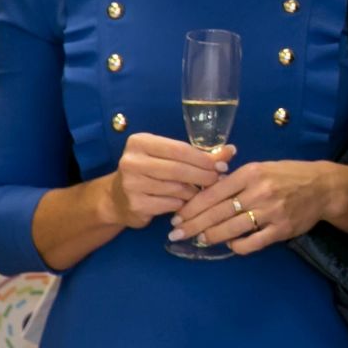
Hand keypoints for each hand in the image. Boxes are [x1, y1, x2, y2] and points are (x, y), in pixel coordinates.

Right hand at [106, 135, 231, 229]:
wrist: (117, 198)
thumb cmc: (150, 172)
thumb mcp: (169, 158)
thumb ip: (198, 154)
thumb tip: (231, 151)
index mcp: (140, 142)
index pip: (180, 149)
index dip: (204, 158)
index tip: (222, 165)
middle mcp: (132, 161)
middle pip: (179, 169)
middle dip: (203, 175)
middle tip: (218, 180)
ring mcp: (131, 184)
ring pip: (176, 188)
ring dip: (194, 192)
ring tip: (203, 192)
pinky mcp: (135, 204)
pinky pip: (170, 204)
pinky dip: (182, 204)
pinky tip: (186, 203)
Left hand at [172, 160, 339, 254]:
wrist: (323, 187)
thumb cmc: (287, 175)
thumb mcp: (260, 168)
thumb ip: (235, 181)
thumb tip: (204, 194)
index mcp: (251, 173)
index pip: (213, 192)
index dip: (192, 207)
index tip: (177, 216)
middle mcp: (259, 192)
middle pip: (217, 212)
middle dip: (193, 224)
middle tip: (177, 233)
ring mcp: (271, 212)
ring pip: (231, 229)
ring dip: (211, 236)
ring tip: (199, 240)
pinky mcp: (281, 230)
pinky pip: (252, 243)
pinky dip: (237, 246)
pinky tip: (230, 244)